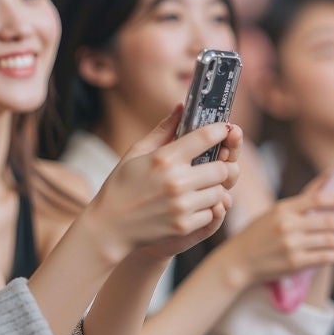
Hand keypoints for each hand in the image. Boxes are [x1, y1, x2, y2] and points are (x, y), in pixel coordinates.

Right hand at [88, 108, 240, 261]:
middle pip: (222, 168)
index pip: (205, 137)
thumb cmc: (120, 186)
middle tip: (211, 167)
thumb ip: (162, 130)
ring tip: (198, 188)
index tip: (224, 130)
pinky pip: (212, 213)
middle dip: (220, 166)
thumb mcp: (135, 153)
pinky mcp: (185, 226)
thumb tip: (183, 107)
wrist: (109, 227)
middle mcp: (176, 181)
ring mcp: (182, 205)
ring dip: (214, 189)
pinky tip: (191, 206)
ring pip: (220, 192)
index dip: (221, 131)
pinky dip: (206, 209)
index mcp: (164, 159)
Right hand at [213, 180, 333, 291]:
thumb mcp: (274, 212)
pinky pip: (324, 257)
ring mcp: (290, 245)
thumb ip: (302, 199)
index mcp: (282, 209)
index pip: (318, 199)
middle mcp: (287, 225)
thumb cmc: (257, 234)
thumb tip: (328, 176)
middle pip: (328, 221)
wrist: (237, 261)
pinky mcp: (294, 263)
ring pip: (329, 241)